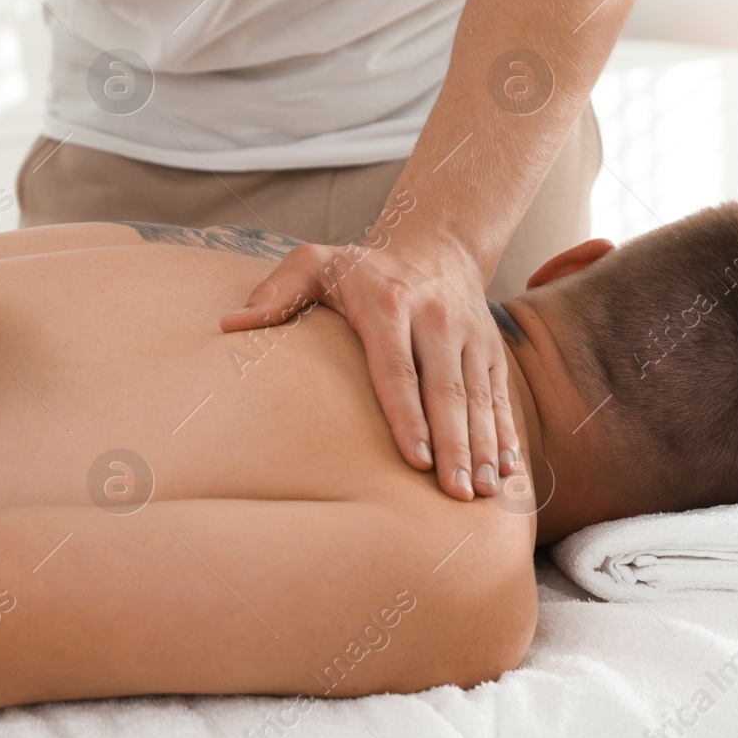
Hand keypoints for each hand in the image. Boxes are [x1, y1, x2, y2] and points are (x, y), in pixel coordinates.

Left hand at [220, 232, 519, 500]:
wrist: (436, 244)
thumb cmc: (359, 269)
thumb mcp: (314, 264)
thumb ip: (274, 293)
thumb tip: (229, 324)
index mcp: (389, 302)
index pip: (398, 368)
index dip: (408, 416)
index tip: (415, 460)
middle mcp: (437, 317)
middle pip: (446, 390)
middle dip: (454, 445)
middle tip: (455, 493)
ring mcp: (471, 334)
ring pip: (479, 398)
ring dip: (483, 447)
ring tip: (481, 492)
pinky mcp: (491, 349)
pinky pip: (501, 396)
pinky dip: (506, 434)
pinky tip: (508, 472)